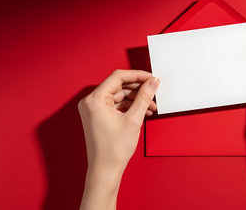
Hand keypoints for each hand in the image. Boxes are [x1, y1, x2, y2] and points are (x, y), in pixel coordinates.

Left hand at [78, 69, 159, 209]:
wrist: (105, 170)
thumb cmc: (113, 150)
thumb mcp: (133, 120)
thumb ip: (144, 97)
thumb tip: (152, 82)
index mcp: (95, 99)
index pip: (118, 77)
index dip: (137, 75)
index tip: (151, 78)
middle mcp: (91, 102)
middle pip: (119, 86)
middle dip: (138, 89)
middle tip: (154, 92)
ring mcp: (94, 109)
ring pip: (119, 96)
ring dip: (136, 99)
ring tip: (151, 107)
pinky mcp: (99, 116)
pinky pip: (117, 105)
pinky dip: (130, 107)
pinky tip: (143, 112)